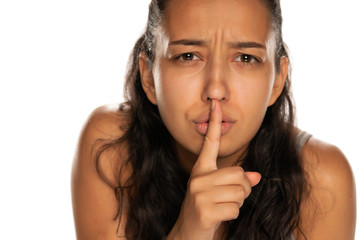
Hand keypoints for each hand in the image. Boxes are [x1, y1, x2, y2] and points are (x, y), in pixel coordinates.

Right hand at [167, 99, 260, 239]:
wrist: (187, 234)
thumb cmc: (206, 210)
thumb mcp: (219, 193)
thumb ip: (236, 181)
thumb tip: (257, 176)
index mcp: (201, 170)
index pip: (210, 143)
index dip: (214, 123)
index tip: (215, 104)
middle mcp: (198, 178)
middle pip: (239, 174)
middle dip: (243, 189)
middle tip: (230, 199)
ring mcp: (199, 194)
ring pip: (240, 191)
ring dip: (238, 203)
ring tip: (222, 207)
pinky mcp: (204, 210)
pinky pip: (235, 208)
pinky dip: (233, 215)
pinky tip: (218, 217)